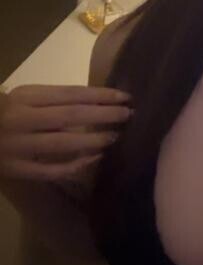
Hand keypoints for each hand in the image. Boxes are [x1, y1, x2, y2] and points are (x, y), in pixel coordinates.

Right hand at [0, 84, 132, 185]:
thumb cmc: (5, 111)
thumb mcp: (25, 97)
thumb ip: (54, 99)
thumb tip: (96, 101)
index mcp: (24, 97)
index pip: (70, 94)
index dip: (100, 95)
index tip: (124, 97)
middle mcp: (21, 120)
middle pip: (70, 116)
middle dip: (102, 115)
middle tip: (127, 115)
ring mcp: (18, 147)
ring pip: (62, 144)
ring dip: (93, 140)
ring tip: (115, 136)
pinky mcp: (16, 169)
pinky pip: (50, 170)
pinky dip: (75, 166)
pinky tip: (94, 159)